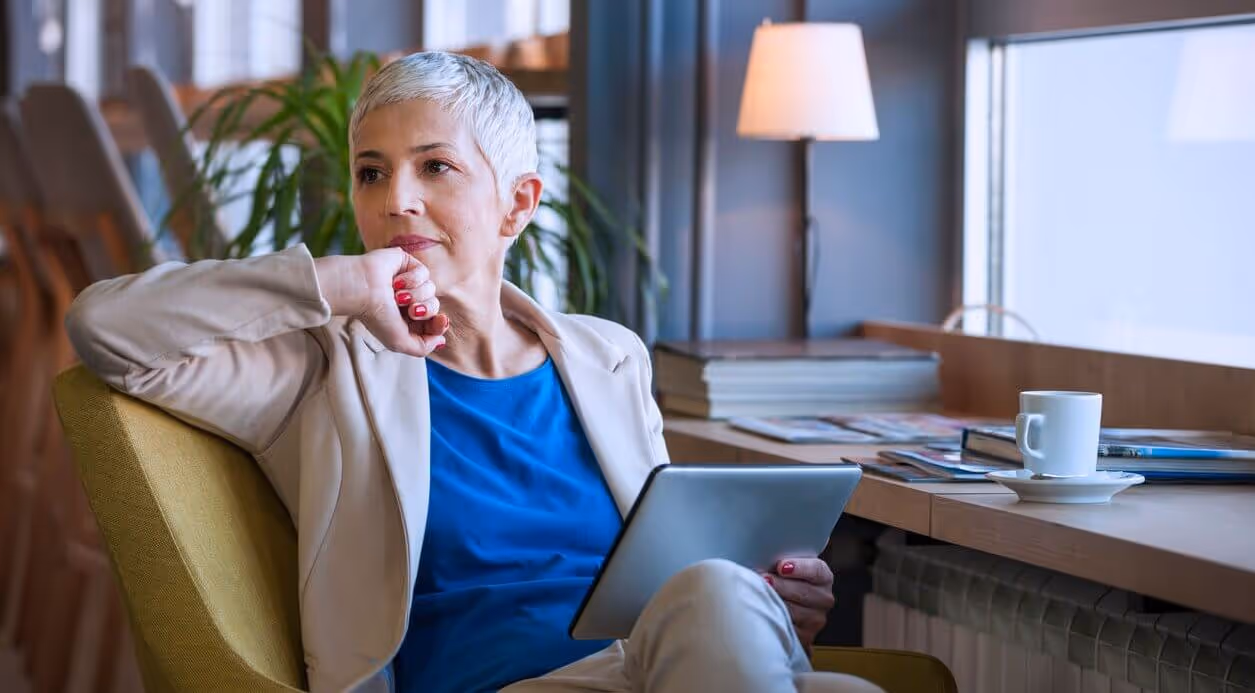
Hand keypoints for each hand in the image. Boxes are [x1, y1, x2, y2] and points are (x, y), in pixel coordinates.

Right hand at [315, 248, 448, 356]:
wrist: (362, 290)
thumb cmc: (376, 317)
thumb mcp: (399, 342)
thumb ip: (422, 347)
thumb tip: (441, 341)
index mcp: (406, 319)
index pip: (434, 322)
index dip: (440, 323)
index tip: (440, 321)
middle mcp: (408, 300)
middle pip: (435, 306)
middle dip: (426, 309)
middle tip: (410, 309)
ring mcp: (408, 282)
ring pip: (431, 289)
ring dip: (416, 294)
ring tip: (397, 296)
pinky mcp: (407, 263)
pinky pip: (424, 273)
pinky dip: (412, 279)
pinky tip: (396, 281)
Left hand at [763, 557, 834, 652]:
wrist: (785, 604)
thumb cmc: (782, 580)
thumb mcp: (785, 565)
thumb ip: (780, 560)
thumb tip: (762, 556)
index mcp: (822, 576)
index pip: (816, 570)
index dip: (800, 568)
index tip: (781, 566)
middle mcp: (824, 598)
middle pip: (804, 592)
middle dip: (781, 586)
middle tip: (764, 580)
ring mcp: (816, 619)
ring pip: (795, 612)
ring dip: (776, 603)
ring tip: (761, 596)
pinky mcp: (805, 636)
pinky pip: (789, 629)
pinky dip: (776, 620)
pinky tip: (766, 613)